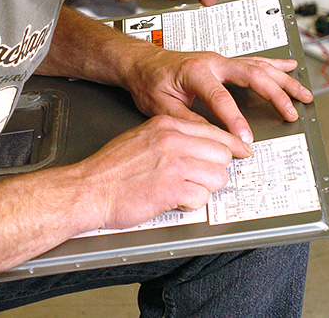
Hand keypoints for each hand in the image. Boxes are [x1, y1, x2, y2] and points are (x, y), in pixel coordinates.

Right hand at [75, 115, 242, 229]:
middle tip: (198, 178)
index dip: (230, 146)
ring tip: (182, 190)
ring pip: (218, 177)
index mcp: (166, 125)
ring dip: (204, 188)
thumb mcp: (141, 137)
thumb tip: (197, 144)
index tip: (240, 151)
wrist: (88, 189)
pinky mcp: (173, 188)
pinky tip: (174, 200)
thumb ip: (170, 137)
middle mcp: (173, 141)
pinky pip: (202, 197)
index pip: (214, 131)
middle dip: (214, 170)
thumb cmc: (109, 169)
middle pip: (222, 154)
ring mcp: (175, 164)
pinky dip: (191, 203)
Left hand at [122, 49, 312, 145]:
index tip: (245, 140)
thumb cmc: (148, 81)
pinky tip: (289, 68)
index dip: (235, 120)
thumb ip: (187, 120)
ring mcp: (220, 61)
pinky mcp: (223, 63)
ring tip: (303, 94)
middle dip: (275, 95)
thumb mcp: (160, 106)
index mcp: (196, 71)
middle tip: (291, 113)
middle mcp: (212, 62)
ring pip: (259, 67)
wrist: (141, 62)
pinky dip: (274, 65)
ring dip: (284, 80)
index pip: (221, 98)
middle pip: (252, 76)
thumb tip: (210, 137)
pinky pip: (254, 62)